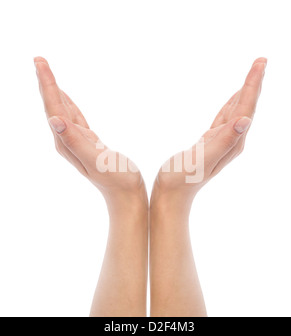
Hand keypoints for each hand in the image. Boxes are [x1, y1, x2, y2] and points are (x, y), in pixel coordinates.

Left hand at [34, 57, 146, 209]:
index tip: (40, 62)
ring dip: (54, 91)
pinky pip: (75, 118)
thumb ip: (74, 141)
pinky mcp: (89, 142)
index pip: (53, 108)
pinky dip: (69, 104)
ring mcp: (77, 141)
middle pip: (53, 106)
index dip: (47, 84)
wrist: (125, 194)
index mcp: (66, 142)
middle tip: (38, 60)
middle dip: (45, 82)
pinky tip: (66, 100)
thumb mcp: (95, 160)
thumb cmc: (116, 178)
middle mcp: (67, 141)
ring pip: (62, 110)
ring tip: (47, 74)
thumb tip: (53, 119)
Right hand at [151, 58, 266, 207]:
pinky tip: (233, 100)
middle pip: (246, 107)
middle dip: (253, 83)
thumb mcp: (203, 159)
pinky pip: (224, 118)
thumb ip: (224, 140)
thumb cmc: (183, 178)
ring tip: (252, 74)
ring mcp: (221, 142)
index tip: (260, 62)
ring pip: (236, 111)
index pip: (246, 108)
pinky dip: (230, 105)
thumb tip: (245, 120)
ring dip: (244, 92)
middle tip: (261, 61)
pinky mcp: (210, 142)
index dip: (252, 85)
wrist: (172, 193)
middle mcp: (231, 141)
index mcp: (232, 142)